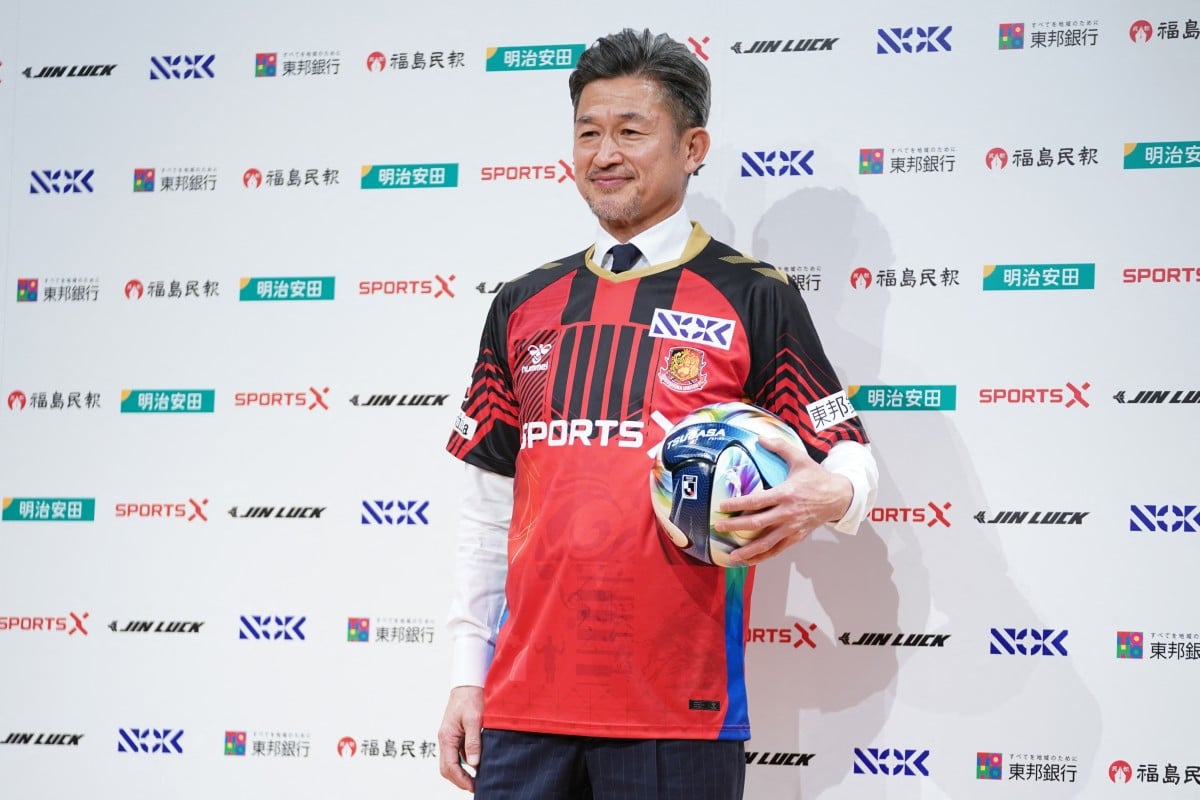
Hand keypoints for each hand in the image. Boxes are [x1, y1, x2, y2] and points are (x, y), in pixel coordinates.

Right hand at [437, 685, 483, 790]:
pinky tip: (478, 764)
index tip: (473, 787)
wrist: (468, 682)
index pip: (449, 766)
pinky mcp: (456, 734)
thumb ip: (473, 742)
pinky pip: (457, 753)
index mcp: (446, 736)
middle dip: (459, 780)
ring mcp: (450, 737)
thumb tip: (473, 764)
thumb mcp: (474, 719)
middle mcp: (445, 738)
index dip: (461, 779)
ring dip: (462, 772)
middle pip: (447, 767)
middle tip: (475, 787)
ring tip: (478, 779)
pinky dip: (465, 762)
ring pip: (451, 762)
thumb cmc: (471, 698)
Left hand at [715, 436, 851, 565]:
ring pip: (767, 542)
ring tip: (731, 554)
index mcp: (786, 493)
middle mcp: (788, 513)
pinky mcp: (797, 537)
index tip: (722, 506)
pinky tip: (749, 560)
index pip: (757, 501)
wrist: (839, 497)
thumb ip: (780, 447)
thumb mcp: (800, 459)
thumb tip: (761, 437)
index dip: (738, 504)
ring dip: (748, 549)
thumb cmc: (817, 478)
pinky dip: (762, 556)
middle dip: (735, 526)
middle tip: (718, 527)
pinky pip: (777, 549)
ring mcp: (792, 528)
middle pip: (757, 523)